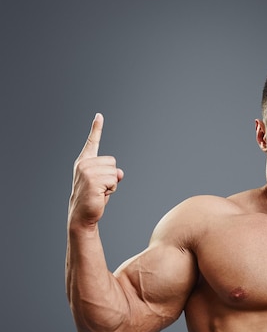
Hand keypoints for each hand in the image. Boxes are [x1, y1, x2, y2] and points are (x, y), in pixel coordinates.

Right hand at [69, 113, 123, 227]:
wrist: (82, 215)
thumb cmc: (93, 198)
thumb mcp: (103, 182)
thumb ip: (111, 173)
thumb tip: (119, 173)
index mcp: (84, 162)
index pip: (92, 142)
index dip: (96, 128)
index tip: (99, 116)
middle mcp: (84, 164)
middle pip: (113, 162)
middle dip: (111, 177)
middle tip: (99, 188)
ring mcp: (87, 171)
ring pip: (114, 172)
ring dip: (111, 184)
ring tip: (99, 191)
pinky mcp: (92, 180)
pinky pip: (114, 180)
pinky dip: (111, 189)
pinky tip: (99, 194)